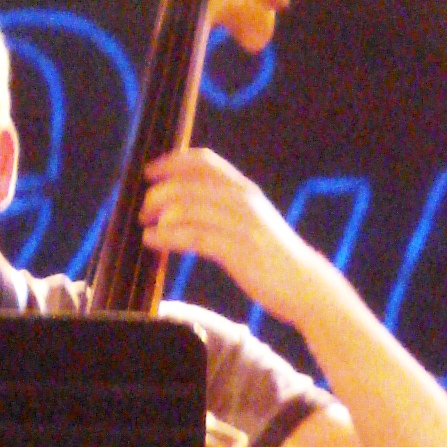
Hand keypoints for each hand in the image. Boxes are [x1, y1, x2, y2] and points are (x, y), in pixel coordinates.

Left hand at [139, 147, 318, 327]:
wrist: (303, 284)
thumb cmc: (271, 257)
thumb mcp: (251, 223)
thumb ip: (225, 209)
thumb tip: (186, 208)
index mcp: (244, 190)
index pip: (204, 162)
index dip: (173, 161)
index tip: (149, 171)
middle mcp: (242, 200)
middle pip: (190, 183)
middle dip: (160, 192)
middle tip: (143, 209)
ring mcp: (240, 224)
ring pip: (189, 207)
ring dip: (159, 215)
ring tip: (144, 226)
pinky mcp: (236, 250)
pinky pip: (193, 236)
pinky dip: (167, 236)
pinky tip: (152, 240)